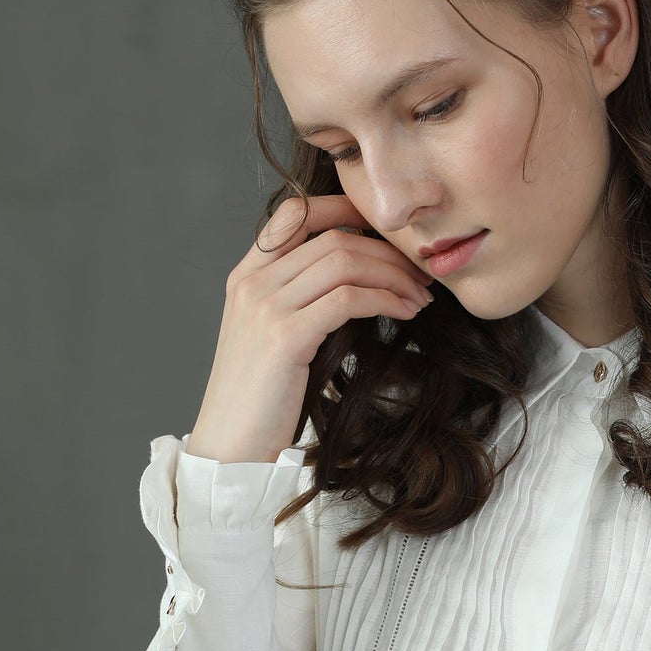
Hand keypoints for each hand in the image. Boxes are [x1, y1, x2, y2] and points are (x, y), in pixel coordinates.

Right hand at [186, 192, 435, 462]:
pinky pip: (347, 298)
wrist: (230, 443)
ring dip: (393, 276)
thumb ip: (298, 302)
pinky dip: (385, 300)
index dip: (345, 208)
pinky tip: (405, 313)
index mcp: (247, 275)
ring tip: (420, 298)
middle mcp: (253, 282)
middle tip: (420, 275)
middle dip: (386, 251)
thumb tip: (353, 284)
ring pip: (344, 261)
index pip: (295, 213)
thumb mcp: (272, 336)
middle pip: (332, 237)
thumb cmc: (260, 398)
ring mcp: (266, 306)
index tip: (387, 229)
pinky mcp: (285, 335)